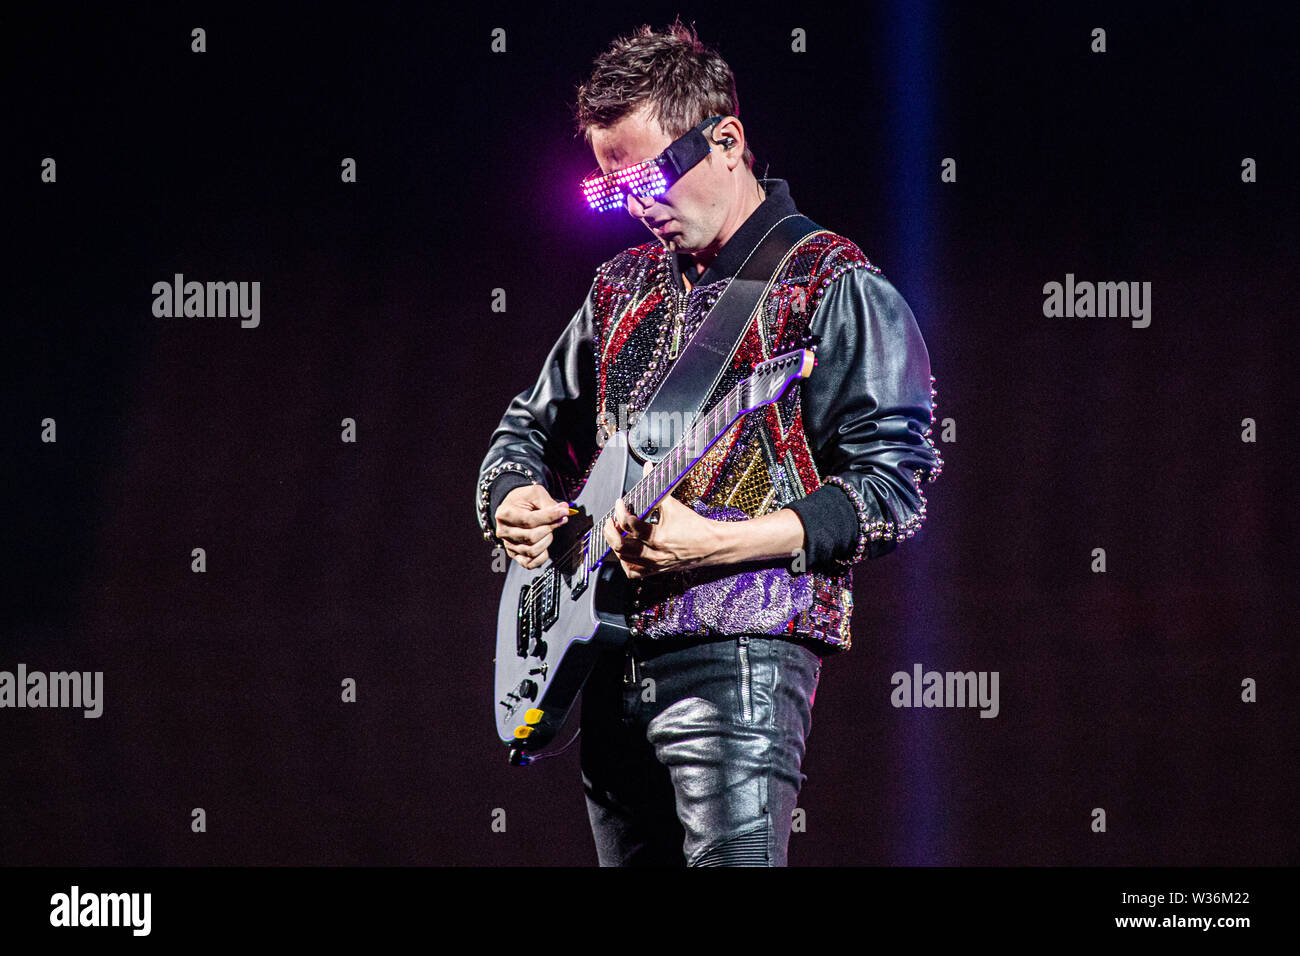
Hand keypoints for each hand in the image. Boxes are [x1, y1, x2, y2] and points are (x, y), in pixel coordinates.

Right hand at [494, 484, 569, 569]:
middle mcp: (504, 531)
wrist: (513, 506)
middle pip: (531, 537)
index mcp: (505, 514)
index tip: (563, 512)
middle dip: (549, 528)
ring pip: (532, 551)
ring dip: (547, 541)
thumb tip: (563, 510)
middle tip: (558, 520)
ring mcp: (509, 545)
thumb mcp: (535, 494)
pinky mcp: (514, 555)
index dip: (549, 517)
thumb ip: (549, 503)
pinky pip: (530, 563)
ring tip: (549, 530)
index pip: (529, 520)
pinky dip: (542, 557)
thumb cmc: (522, 500)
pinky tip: (545, 543)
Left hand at [602, 495, 723, 578]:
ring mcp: (655, 564)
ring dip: (616, 545)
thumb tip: (648, 468)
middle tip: (611, 520)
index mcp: (658, 536)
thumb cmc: (696, 526)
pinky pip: (634, 572)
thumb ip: (657, 487)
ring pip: (624, 559)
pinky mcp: (657, 570)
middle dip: (611, 531)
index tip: (620, 503)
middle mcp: (654, 553)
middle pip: (620, 546)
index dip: (620, 511)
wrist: (712, 545)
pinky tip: (626, 551)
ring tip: (617, 533)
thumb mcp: (674, 504)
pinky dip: (625, 562)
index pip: (629, 524)